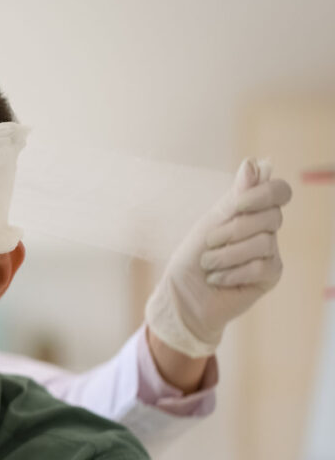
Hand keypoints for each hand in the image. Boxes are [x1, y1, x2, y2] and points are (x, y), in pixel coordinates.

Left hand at [146, 158, 291, 357]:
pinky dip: (232, 273)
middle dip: (233, 230)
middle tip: (209, 243)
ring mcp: (270, 253)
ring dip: (226, 255)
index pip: (278, 192)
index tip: (237, 206)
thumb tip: (253, 162)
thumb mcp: (209, 224)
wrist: (182, 297)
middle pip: (271, 216)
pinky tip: (218, 279)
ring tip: (208, 265)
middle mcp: (266, 229)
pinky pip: (260, 266)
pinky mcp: (270, 276)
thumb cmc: (191, 259)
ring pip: (263, 242)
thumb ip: (234, 197)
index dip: (262, 194)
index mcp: (251, 212)